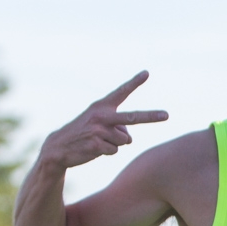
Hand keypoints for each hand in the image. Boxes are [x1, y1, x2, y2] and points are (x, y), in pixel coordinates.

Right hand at [41, 71, 168, 170]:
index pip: (121, 92)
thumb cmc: (83, 133)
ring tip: (98, 141)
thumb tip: (128, 138)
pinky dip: (107, 152)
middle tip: (168, 115)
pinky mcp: (97, 145)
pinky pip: (115, 151)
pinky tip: (94, 149)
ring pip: (125, 140)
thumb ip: (116, 126)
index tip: (147, 73)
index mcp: (101, 106)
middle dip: (152, 117)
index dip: (134, 82)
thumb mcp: (98, 124)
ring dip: (115, 144)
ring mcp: (99, 130)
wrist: (58, 148)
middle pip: (133, 117)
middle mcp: (101, 116)